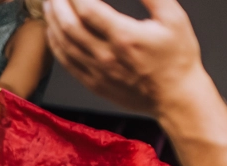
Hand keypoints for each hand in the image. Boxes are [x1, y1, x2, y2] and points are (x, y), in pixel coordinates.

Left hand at [43, 0, 206, 116]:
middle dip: (59, 5)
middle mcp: (106, 55)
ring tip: (49, 7)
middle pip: (70, 25)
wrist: (175, 96)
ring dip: (53, 23)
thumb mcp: (173, 18)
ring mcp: (97, 71)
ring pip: (64, 44)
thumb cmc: (177, 58)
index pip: (88, 10)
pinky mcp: (93, 83)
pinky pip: (66, 63)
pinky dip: (56, 45)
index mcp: (125, 37)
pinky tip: (52, 33)